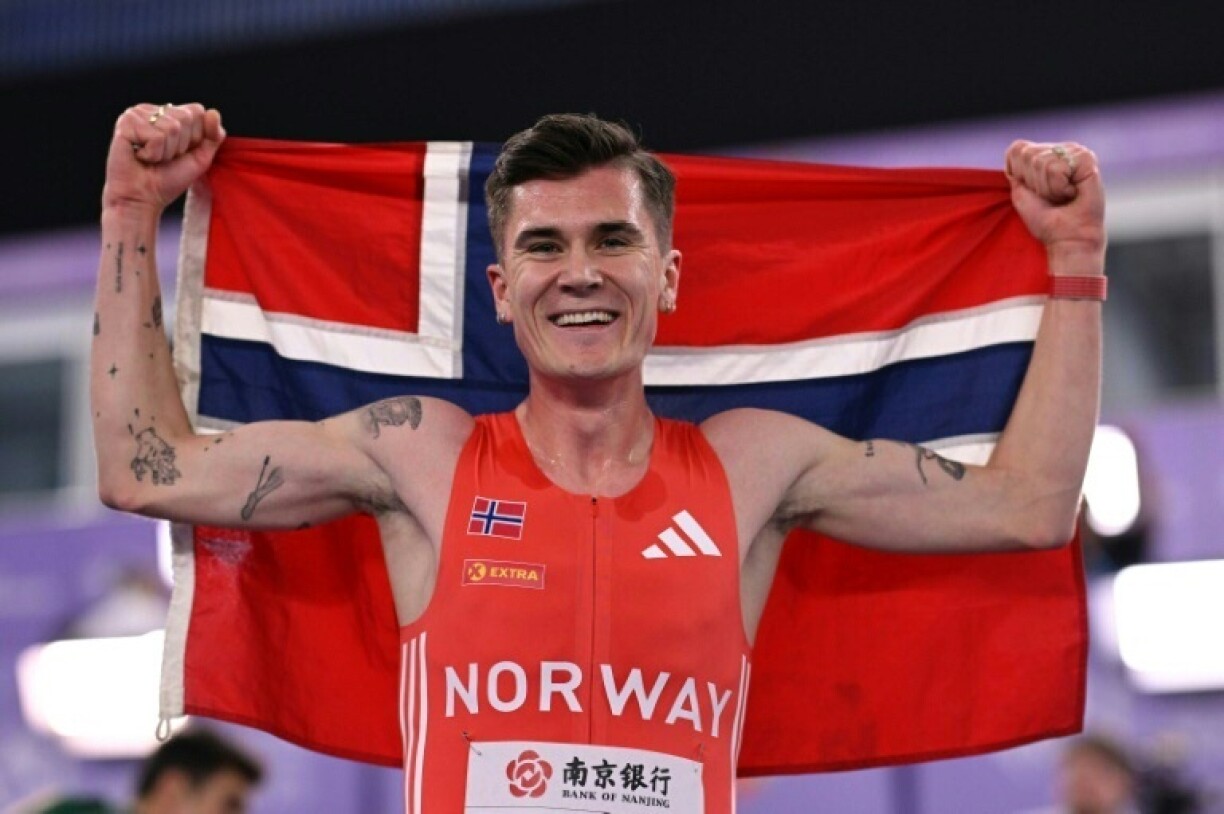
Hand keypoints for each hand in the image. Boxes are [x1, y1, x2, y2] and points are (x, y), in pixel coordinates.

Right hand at [102, 103, 225, 215]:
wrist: (142, 198)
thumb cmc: (168, 179)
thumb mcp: (201, 158)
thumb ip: (213, 135)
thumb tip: (213, 112)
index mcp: (169, 113)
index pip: (197, 111)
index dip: (195, 137)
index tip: (180, 153)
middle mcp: (152, 110)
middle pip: (185, 117)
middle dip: (180, 145)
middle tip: (163, 158)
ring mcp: (137, 114)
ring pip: (172, 127)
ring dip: (166, 152)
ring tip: (151, 158)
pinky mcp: (125, 123)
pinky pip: (156, 137)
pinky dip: (153, 154)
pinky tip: (139, 156)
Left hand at [1004, 140, 1105, 266]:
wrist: (1067, 236)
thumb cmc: (1045, 219)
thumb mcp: (1020, 192)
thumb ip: (1016, 169)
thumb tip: (1017, 149)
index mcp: (1044, 154)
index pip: (1017, 149)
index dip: (1020, 175)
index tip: (1035, 192)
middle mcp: (1060, 149)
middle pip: (1027, 155)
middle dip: (1034, 183)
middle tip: (1051, 197)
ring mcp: (1074, 152)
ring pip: (1041, 162)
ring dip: (1047, 187)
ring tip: (1062, 196)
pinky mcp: (1086, 159)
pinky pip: (1057, 169)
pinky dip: (1059, 187)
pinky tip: (1072, 192)